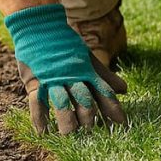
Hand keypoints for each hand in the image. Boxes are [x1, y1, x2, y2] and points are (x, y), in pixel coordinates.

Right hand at [5, 4, 127, 133]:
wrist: (41, 26)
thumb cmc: (66, 45)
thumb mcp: (88, 58)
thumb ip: (105, 76)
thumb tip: (125, 90)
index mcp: (87, 71)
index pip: (104, 91)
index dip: (113, 108)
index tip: (121, 124)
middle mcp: (72, 76)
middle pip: (84, 98)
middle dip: (89, 115)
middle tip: (92, 130)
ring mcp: (53, 79)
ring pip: (62, 102)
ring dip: (67, 119)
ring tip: (70, 133)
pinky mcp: (35, 81)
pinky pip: (37, 101)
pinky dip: (40, 118)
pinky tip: (43, 132)